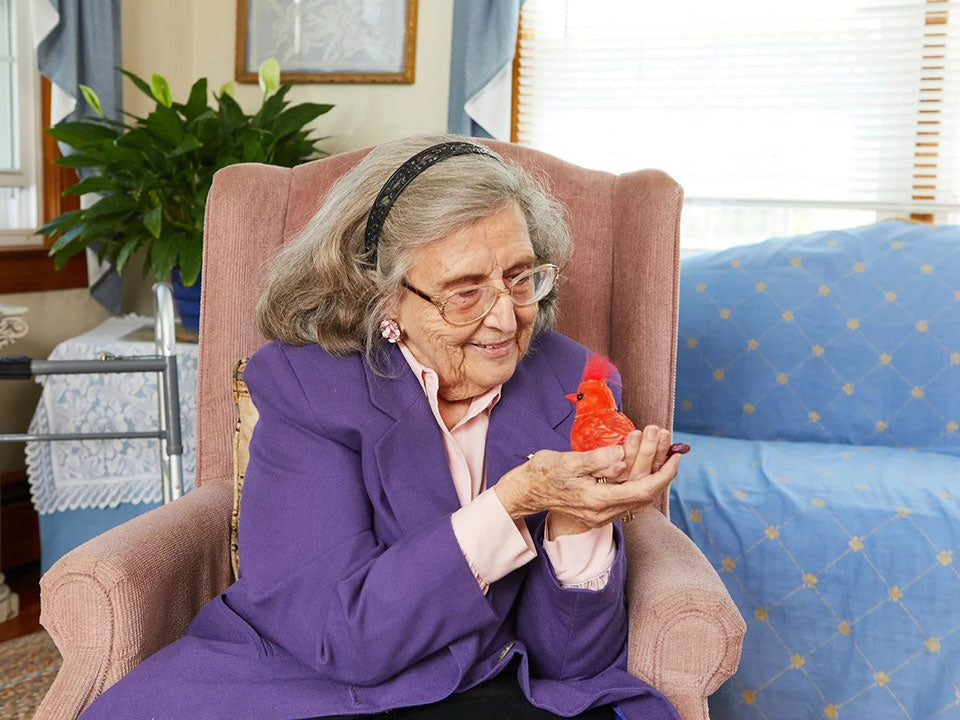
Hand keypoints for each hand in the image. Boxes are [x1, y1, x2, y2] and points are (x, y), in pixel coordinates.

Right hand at [494, 429, 680, 533]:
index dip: (663, 473)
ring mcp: (600, 515)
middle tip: (672, 447)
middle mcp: (602, 512)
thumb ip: (597, 460)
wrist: (524, 492)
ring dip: (653, 476)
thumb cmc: (543, 472)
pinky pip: (629, 499)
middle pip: (644, 494)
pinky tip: (645, 469)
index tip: (676, 455)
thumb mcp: (568, 461)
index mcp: (597, 500)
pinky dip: (641, 483)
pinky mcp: (598, 512)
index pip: (642, 489)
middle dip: (662, 470)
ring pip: (638, 499)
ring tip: (663, 454)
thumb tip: (623, 455)